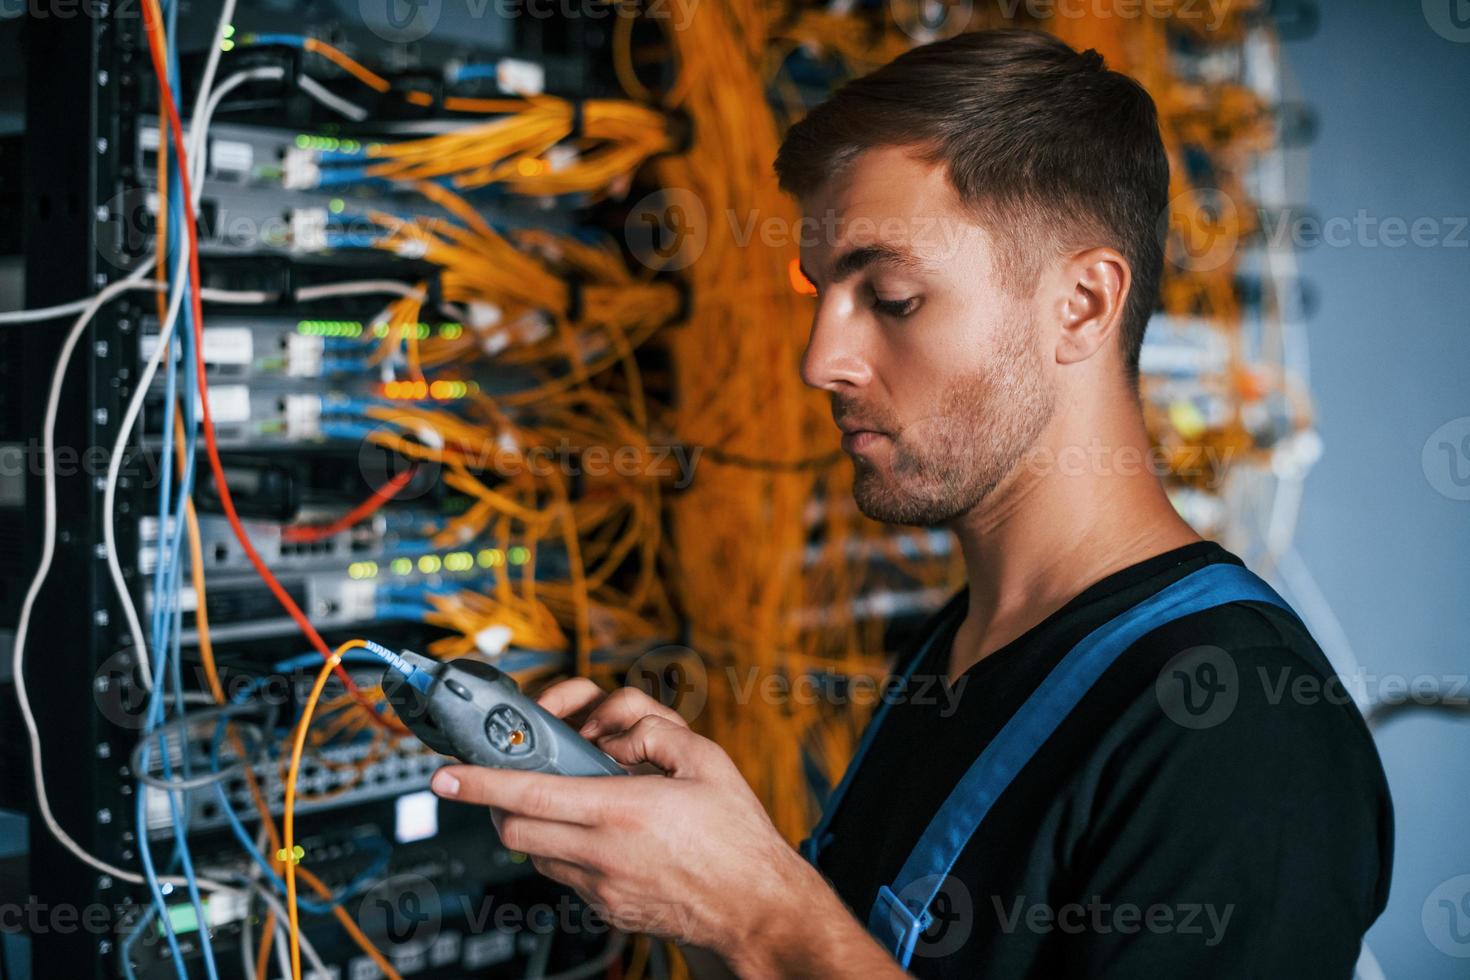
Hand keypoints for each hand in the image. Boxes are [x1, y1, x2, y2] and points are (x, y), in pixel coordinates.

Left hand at [428, 680, 827, 970]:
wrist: (756, 907)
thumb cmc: (737, 835)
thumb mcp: (707, 758)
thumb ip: (652, 730)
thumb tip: (611, 731)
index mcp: (624, 810)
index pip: (529, 795)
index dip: (479, 783)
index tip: (445, 775)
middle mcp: (604, 853)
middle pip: (515, 830)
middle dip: (500, 804)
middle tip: (511, 780)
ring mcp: (602, 888)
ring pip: (535, 854)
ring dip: (535, 825)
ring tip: (569, 802)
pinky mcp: (607, 909)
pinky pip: (564, 875)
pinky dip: (564, 849)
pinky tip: (598, 834)